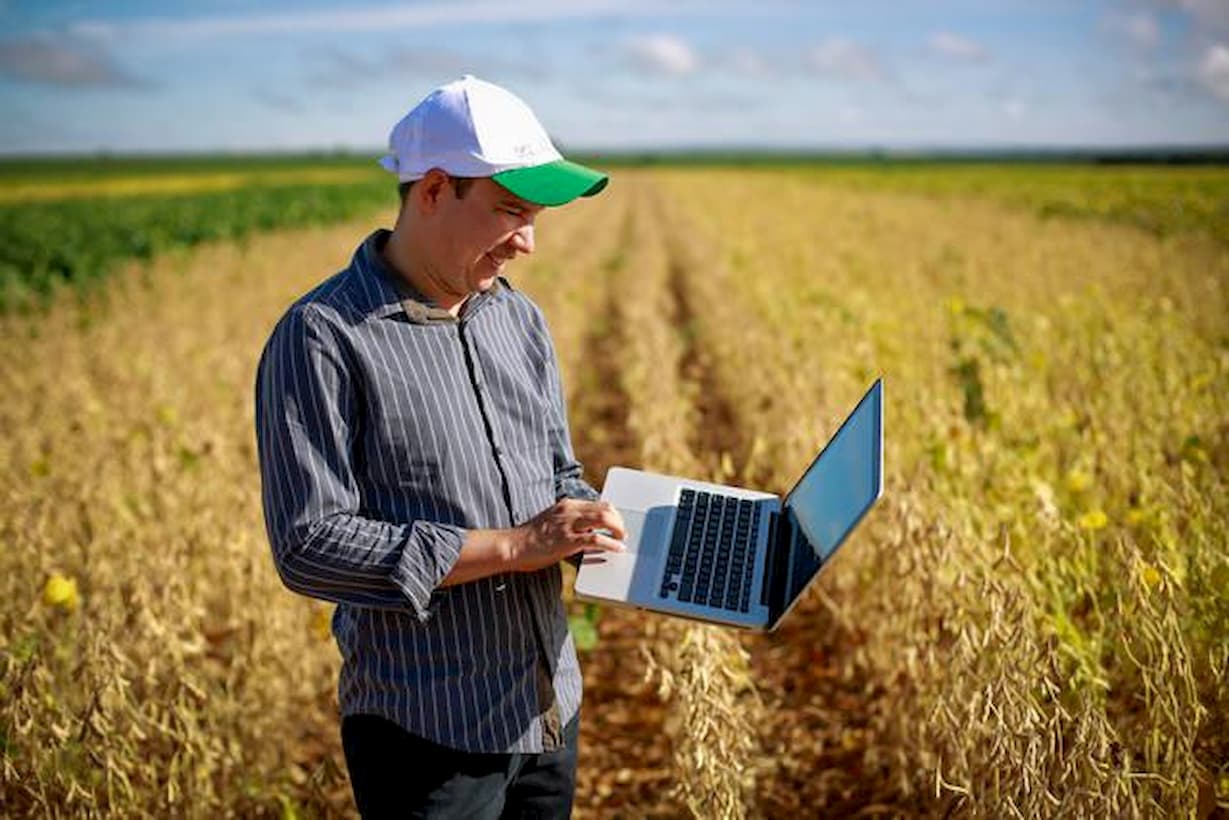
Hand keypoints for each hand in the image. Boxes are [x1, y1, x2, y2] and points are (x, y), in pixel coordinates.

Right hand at [510, 499, 625, 572]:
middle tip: (622, 534)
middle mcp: (569, 511)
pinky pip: (596, 540)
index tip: (618, 523)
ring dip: (618, 530)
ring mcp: (568, 525)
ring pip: (604, 519)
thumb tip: (589, 535)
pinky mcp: (567, 540)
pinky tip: (617, 549)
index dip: (612, 513)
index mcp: (566, 505)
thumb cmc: (531, 539)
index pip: (598, 503)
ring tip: (621, 540)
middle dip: (619, 521)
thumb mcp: (552, 524)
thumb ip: (570, 525)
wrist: (513, 546)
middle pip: (605, 508)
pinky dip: (610, 544)